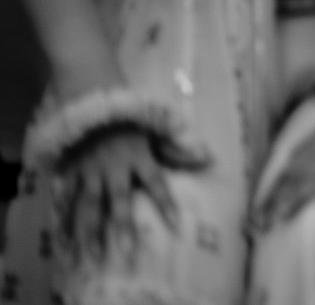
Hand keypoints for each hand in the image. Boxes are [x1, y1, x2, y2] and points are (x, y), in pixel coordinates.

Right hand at [54, 126, 205, 262]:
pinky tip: (60, 236)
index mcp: (139, 158)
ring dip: (88, 231)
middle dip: (122, 228)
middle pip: (119, 201)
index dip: (167, 206)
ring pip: (88, 205)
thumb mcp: (157, 131)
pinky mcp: (70, 171)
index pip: (157, 185)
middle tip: (125, 254)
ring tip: (89, 255)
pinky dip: (60, 215)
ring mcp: (90, 171)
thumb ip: (179, 150)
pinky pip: (64, 196)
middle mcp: (114, 168)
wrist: (94, 103)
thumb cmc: (130, 122)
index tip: (176, 228)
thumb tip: (209, 158)